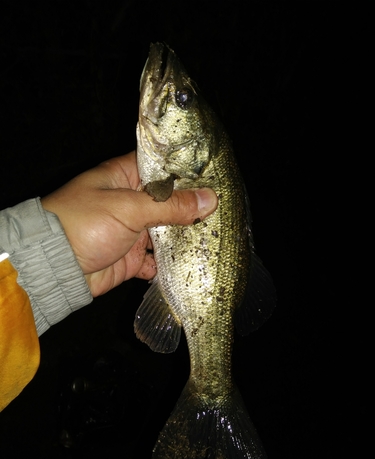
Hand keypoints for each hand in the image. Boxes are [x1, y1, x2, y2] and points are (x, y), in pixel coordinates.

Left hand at [41, 152, 216, 296]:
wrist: (54, 267)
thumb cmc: (84, 224)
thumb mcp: (129, 208)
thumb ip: (170, 205)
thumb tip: (211, 199)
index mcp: (123, 177)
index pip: (160, 166)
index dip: (185, 170)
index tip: (215, 175)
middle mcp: (129, 202)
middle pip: (168, 201)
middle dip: (192, 207)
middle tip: (224, 210)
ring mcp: (131, 231)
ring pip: (165, 231)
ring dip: (185, 236)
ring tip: (216, 237)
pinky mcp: (131, 258)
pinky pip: (156, 260)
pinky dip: (170, 264)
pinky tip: (192, 264)